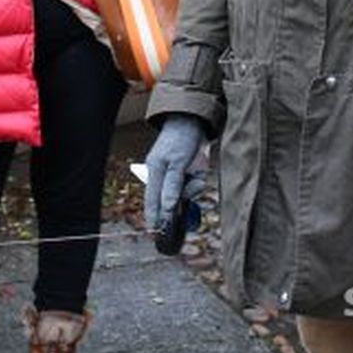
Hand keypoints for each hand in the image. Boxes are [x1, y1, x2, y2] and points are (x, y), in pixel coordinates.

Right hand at [144, 115, 204, 232]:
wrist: (192, 119)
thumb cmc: (181, 139)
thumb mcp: (177, 163)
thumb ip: (172, 187)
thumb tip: (167, 209)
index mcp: (154, 173)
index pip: (152, 202)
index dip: (155, 217)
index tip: (157, 233)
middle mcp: (162, 175)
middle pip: (172, 199)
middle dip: (186, 195)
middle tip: (194, 183)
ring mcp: (174, 173)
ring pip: (186, 191)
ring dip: (195, 184)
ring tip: (199, 170)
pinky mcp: (185, 170)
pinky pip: (193, 182)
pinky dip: (198, 178)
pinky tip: (200, 167)